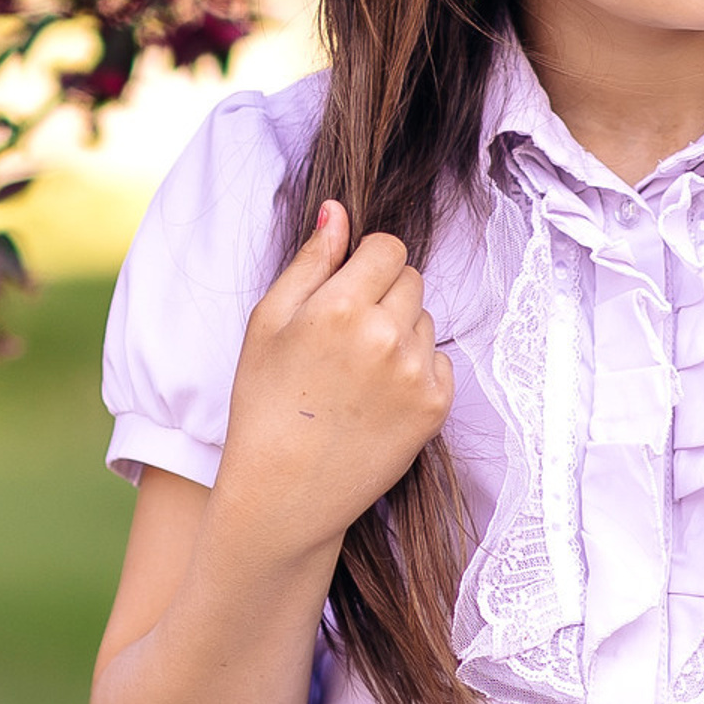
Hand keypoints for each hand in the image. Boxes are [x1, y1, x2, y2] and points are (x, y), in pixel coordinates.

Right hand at [214, 200, 453, 557]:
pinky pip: (439, 361)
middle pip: (411, 278)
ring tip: (358, 372)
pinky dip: (415, 370)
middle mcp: (386, 336)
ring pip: (424, 319)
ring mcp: (416, 374)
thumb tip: (338, 210)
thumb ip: (309, 261)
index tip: (345, 287)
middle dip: (383, 293)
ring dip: (400, 331)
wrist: (283, 493)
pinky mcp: (435, 407)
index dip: (365, 262)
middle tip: (344, 335)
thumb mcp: (267, 323)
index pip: (388, 247)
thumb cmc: (265, 404)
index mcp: (340, 306)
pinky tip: (378, 396)